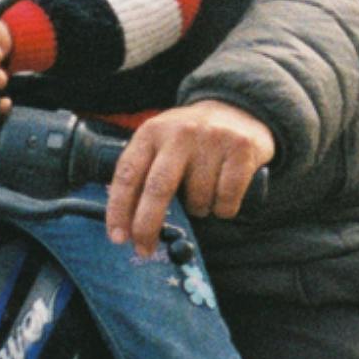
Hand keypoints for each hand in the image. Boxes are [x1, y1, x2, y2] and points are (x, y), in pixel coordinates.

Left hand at [106, 99, 275, 257]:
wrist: (237, 109)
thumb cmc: (190, 140)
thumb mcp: (161, 145)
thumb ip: (144, 174)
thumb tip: (127, 226)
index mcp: (152, 132)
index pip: (128, 173)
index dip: (119, 209)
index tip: (117, 237)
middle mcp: (180, 132)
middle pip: (158, 188)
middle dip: (148, 225)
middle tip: (145, 249)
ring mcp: (212, 138)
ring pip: (198, 200)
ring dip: (198, 210)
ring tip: (203, 193)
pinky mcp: (241, 149)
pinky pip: (226, 200)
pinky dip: (223, 208)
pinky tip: (224, 193)